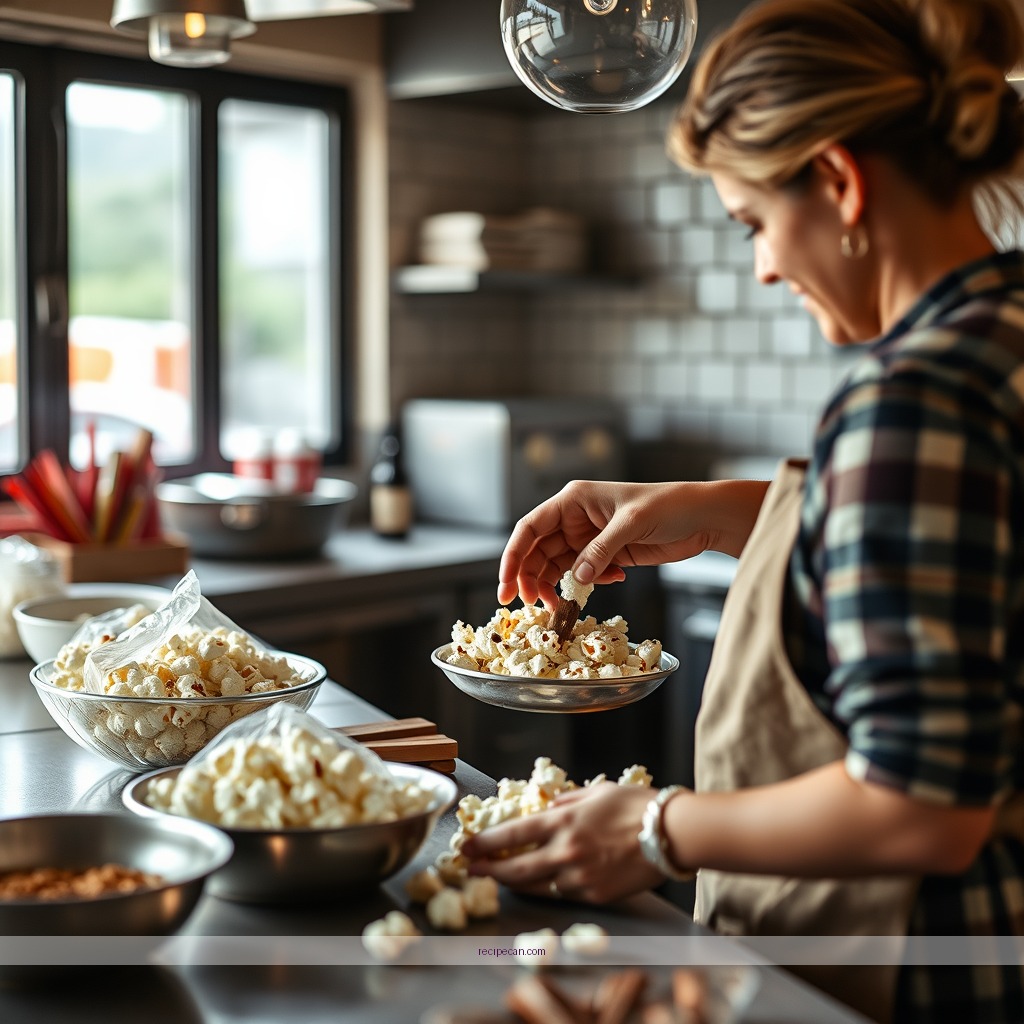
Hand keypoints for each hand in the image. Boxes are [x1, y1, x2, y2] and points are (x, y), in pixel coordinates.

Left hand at [461, 783, 665, 903]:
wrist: (671, 834)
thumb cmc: (637, 806)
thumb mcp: (597, 792)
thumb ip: (568, 800)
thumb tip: (549, 805)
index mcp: (564, 820)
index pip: (513, 834)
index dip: (485, 843)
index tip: (467, 846)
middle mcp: (566, 851)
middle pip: (516, 868)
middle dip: (489, 871)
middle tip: (471, 871)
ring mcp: (579, 877)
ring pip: (538, 885)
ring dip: (520, 881)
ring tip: (503, 878)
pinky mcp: (594, 896)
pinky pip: (565, 893)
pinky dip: (554, 887)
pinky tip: (549, 881)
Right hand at [497, 479, 718, 607]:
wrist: (702, 518)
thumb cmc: (669, 505)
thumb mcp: (631, 524)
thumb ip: (600, 551)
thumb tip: (575, 579)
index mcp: (573, 500)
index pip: (531, 528)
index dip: (513, 556)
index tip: (506, 585)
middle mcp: (576, 518)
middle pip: (538, 551)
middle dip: (531, 578)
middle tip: (532, 606)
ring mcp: (590, 538)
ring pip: (558, 567)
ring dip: (557, 587)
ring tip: (564, 605)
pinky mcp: (606, 555)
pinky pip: (583, 575)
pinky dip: (587, 585)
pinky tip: (610, 581)